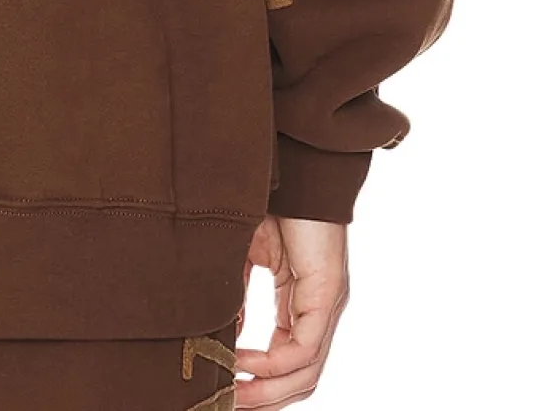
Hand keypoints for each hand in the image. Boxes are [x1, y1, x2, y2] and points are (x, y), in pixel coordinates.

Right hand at [236, 216, 348, 406]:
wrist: (291, 166)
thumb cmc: (269, 201)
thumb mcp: (245, 256)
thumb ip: (238, 295)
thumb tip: (228, 334)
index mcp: (303, 301)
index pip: (288, 359)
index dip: (259, 382)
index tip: (225, 389)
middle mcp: (320, 310)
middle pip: (300, 376)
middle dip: (264, 398)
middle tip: (229, 407)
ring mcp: (327, 304)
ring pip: (306, 371)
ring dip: (269, 391)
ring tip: (234, 397)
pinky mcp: (327, 293)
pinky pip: (304, 348)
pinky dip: (273, 363)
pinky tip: (243, 361)